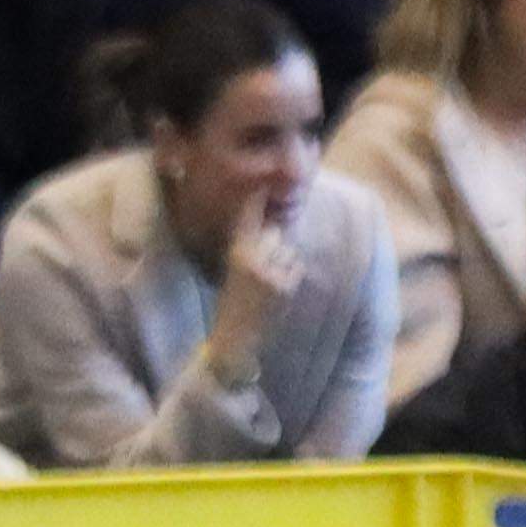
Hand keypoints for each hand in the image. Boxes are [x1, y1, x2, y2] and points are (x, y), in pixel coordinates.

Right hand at [200, 207, 309, 355]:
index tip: (263, 186)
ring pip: (288, 250)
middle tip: (265, 259)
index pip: (249, 218)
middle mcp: (255, 259)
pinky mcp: (286, 288)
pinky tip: (277, 288)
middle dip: (273, 240)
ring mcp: (273, 273)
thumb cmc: (230, 305)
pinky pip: (296, 268)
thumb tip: (272, 232)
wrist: (234, 340)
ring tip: (268, 277)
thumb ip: (248, 251)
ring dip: (283, 258)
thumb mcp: (231, 271)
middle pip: (275, 232)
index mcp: (237, 253)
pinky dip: (290, 273)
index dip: (257, 200)